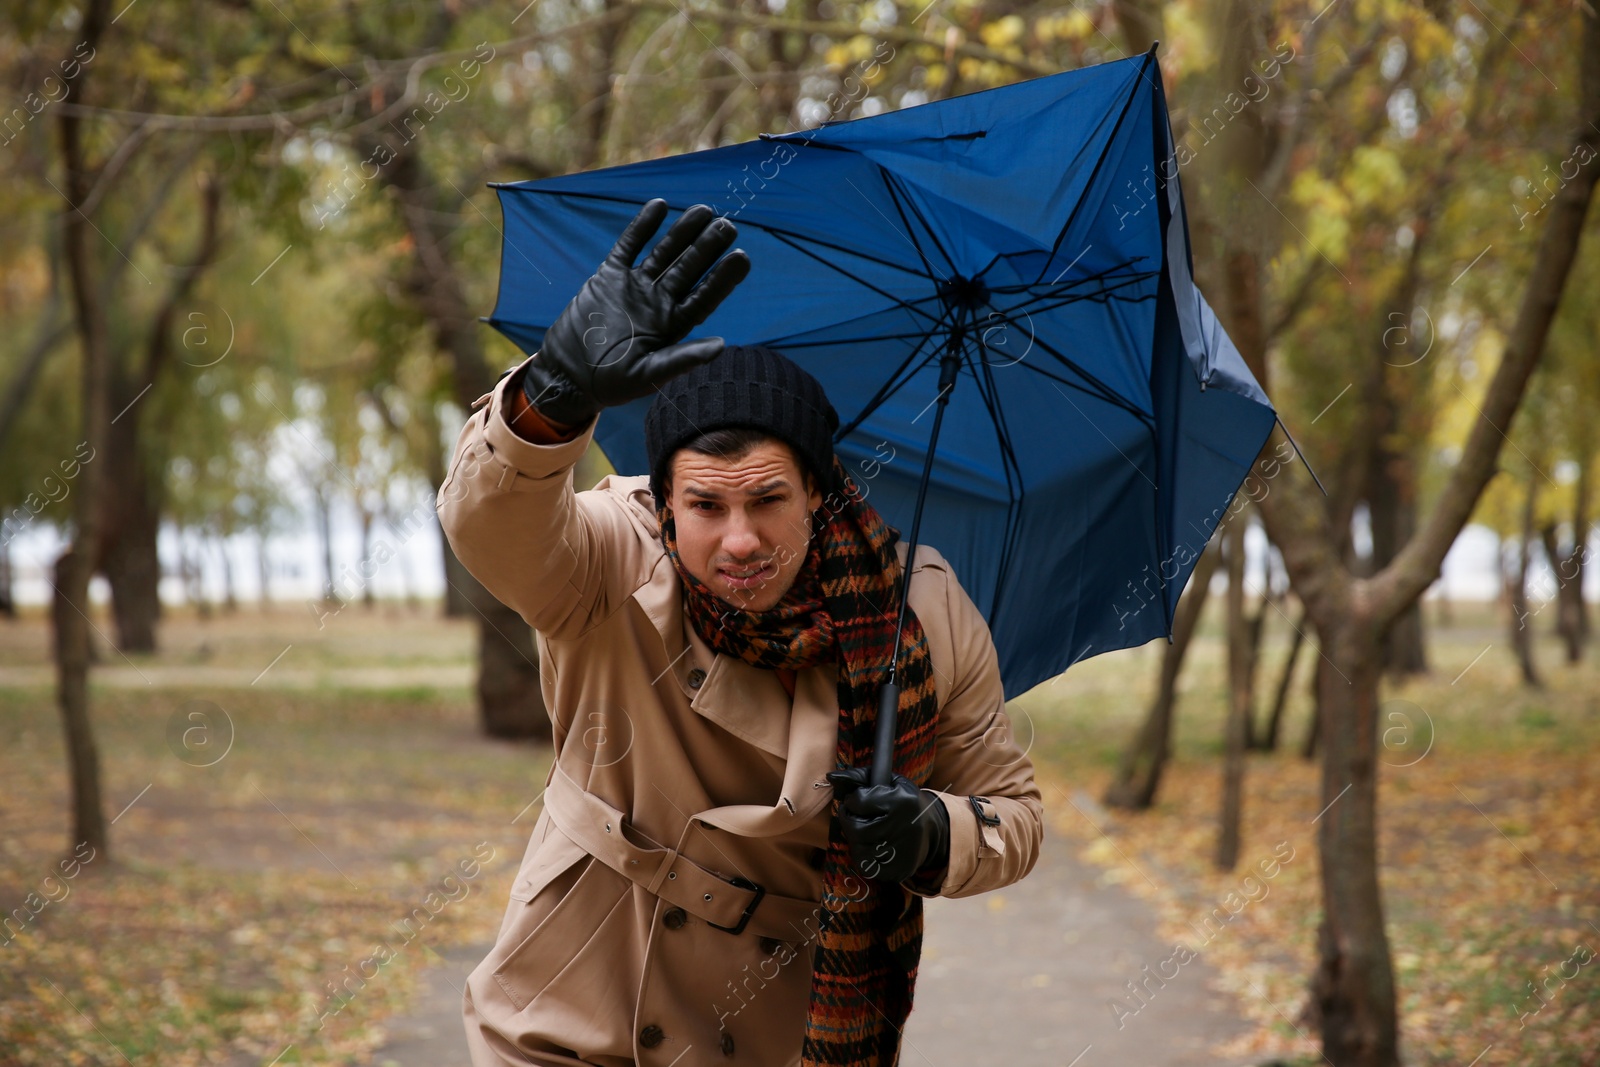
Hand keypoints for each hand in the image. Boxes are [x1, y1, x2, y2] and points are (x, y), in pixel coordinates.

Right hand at [522, 198, 750, 427]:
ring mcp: (635, 286)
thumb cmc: (612, 382)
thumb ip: (682, 359)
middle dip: (708, 247)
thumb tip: (722, 346)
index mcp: (674, 325)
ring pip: (664, 253)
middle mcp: (659, 302)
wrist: (568, 374)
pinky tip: (659, 206)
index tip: (741, 259)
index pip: (705, 297)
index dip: (723, 278)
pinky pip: (628, 246)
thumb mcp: (648, 375)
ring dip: (683, 232)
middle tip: (728, 226)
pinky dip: (642, 227)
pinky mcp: (609, 276)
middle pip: (689, 268)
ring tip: (704, 210)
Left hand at [825, 767, 950, 883]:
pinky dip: (864, 855)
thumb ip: (859, 777)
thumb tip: (831, 776)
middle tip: (856, 817)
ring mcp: (900, 852)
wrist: (932, 830)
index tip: (858, 801)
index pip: (859, 801)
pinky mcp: (898, 870)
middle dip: (849, 821)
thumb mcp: (890, 782)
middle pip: (855, 828)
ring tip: (865, 831)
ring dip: (855, 839)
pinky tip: (872, 846)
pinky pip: (866, 866)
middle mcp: (901, 827)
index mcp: (901, 801)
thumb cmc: (904, 802)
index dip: (853, 801)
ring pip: (858, 848)